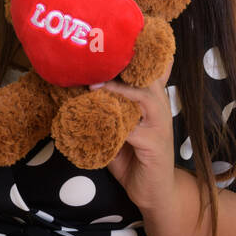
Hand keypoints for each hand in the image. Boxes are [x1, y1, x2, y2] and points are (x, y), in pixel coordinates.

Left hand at [91, 55, 177, 213]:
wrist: (152, 191)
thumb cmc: (132, 157)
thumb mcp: (116, 129)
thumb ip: (104, 110)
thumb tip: (75, 91)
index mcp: (151, 99)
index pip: (147, 69)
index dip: (132, 54)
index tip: (108, 44)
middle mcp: (159, 106)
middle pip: (148, 75)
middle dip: (124, 64)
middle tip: (96, 57)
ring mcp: (160, 124)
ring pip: (144, 97)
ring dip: (118, 90)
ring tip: (94, 86)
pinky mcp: (155, 144)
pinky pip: (134, 128)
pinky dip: (115, 123)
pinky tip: (97, 119)